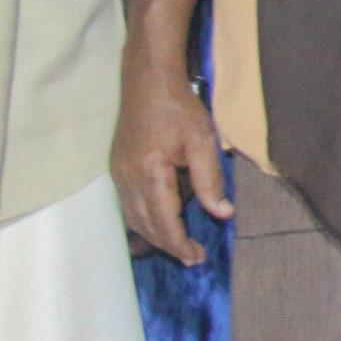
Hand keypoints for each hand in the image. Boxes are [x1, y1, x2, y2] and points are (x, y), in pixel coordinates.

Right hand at [110, 64, 230, 265]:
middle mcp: (127, 180)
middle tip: (193, 257)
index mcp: (149, 175)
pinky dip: (145, 219)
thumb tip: (223, 213)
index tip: (197, 258)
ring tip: (180, 244)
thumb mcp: (202, 141)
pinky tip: (161, 221)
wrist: (147, 82)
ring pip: (133, 219)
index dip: (180, 244)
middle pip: (146, 226)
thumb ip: (210, 180)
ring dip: (155, 235)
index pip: (164, 223)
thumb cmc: (179, 108)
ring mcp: (118, 175)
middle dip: (168, 245)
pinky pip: (129, 205)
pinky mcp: (118, 169)